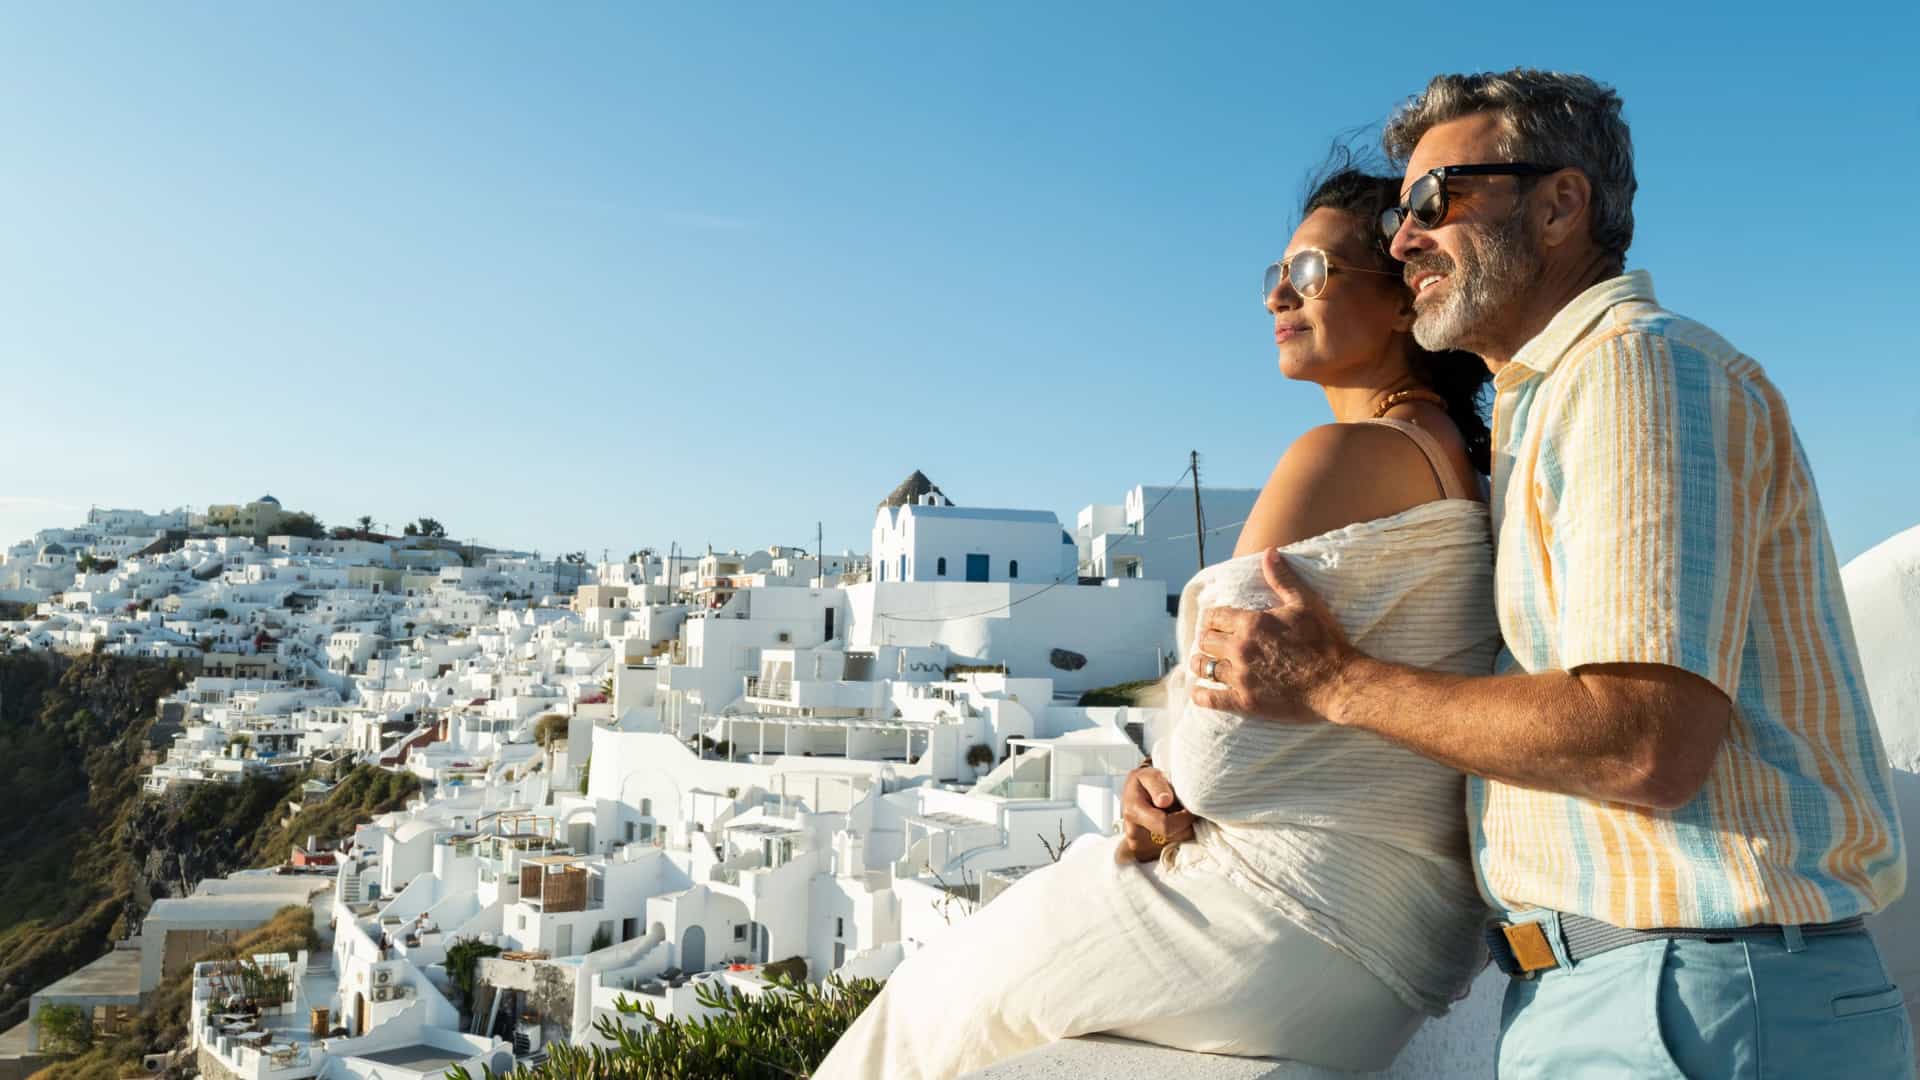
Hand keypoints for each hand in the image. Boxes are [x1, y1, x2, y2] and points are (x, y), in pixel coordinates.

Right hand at [1117, 764, 1193, 861]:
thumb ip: (1157, 785)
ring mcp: (1140, 846)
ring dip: (1182, 829)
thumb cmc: (1142, 783)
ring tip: (1176, 814)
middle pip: (1173, 837)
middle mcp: (1134, 834)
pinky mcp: (1147, 854)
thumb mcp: (1147, 774)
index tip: (1188, 808)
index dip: (1183, 817)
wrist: (1132, 795)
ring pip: (1175, 843)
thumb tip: (1165, 801)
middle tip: (1182, 809)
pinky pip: (1171, 848)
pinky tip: (1173, 823)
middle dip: (1184, 823)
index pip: (1165, 825)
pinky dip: (1177, 836)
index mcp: (1133, 813)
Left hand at [1188, 548, 1354, 722]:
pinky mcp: (1245, 702)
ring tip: (1205, 663)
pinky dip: (1200, 693)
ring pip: (1204, 667)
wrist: (1338, 683)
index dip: (1213, 619)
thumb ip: (1282, 579)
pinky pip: (1209, 698)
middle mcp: (1240, 649)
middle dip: (1208, 640)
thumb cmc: (1325, 642)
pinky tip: (1200, 690)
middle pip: (1205, 641)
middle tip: (1214, 643)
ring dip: (1202, 663)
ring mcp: (1241, 677)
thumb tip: (1268, 552)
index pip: (1213, 617)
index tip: (1216, 623)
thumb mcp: (1305, 604)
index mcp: (1251, 623)